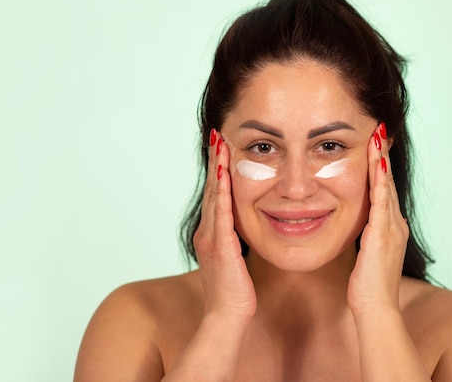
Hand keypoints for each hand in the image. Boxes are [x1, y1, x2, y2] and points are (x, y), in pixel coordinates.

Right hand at [193, 129, 256, 318]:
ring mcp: (211, 238)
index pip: (215, 194)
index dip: (217, 169)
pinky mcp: (221, 246)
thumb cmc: (235, 292)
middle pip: (211, 188)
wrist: (227, 318)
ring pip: (214, 195)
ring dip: (216, 167)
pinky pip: (221, 212)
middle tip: (217, 133)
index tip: (222, 145)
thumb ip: (236, 241)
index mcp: (212, 234)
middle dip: (214, 160)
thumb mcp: (235, 260)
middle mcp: (207, 232)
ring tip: (219, 142)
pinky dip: (221, 190)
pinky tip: (225, 172)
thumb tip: (244, 228)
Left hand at [347, 123, 408, 315]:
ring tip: (378, 137)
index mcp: (390, 229)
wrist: (376, 308)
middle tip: (379, 130)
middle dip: (383, 156)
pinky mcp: (382, 234)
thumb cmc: (368, 288)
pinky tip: (376, 163)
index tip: (375, 146)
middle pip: (389, 182)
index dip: (381, 168)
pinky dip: (379, 180)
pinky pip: (381, 200)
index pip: (385, 191)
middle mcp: (395, 224)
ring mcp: (391, 228)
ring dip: (382, 160)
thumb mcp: (368, 257)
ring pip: (386, 186)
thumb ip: (368, 240)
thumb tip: (363, 231)